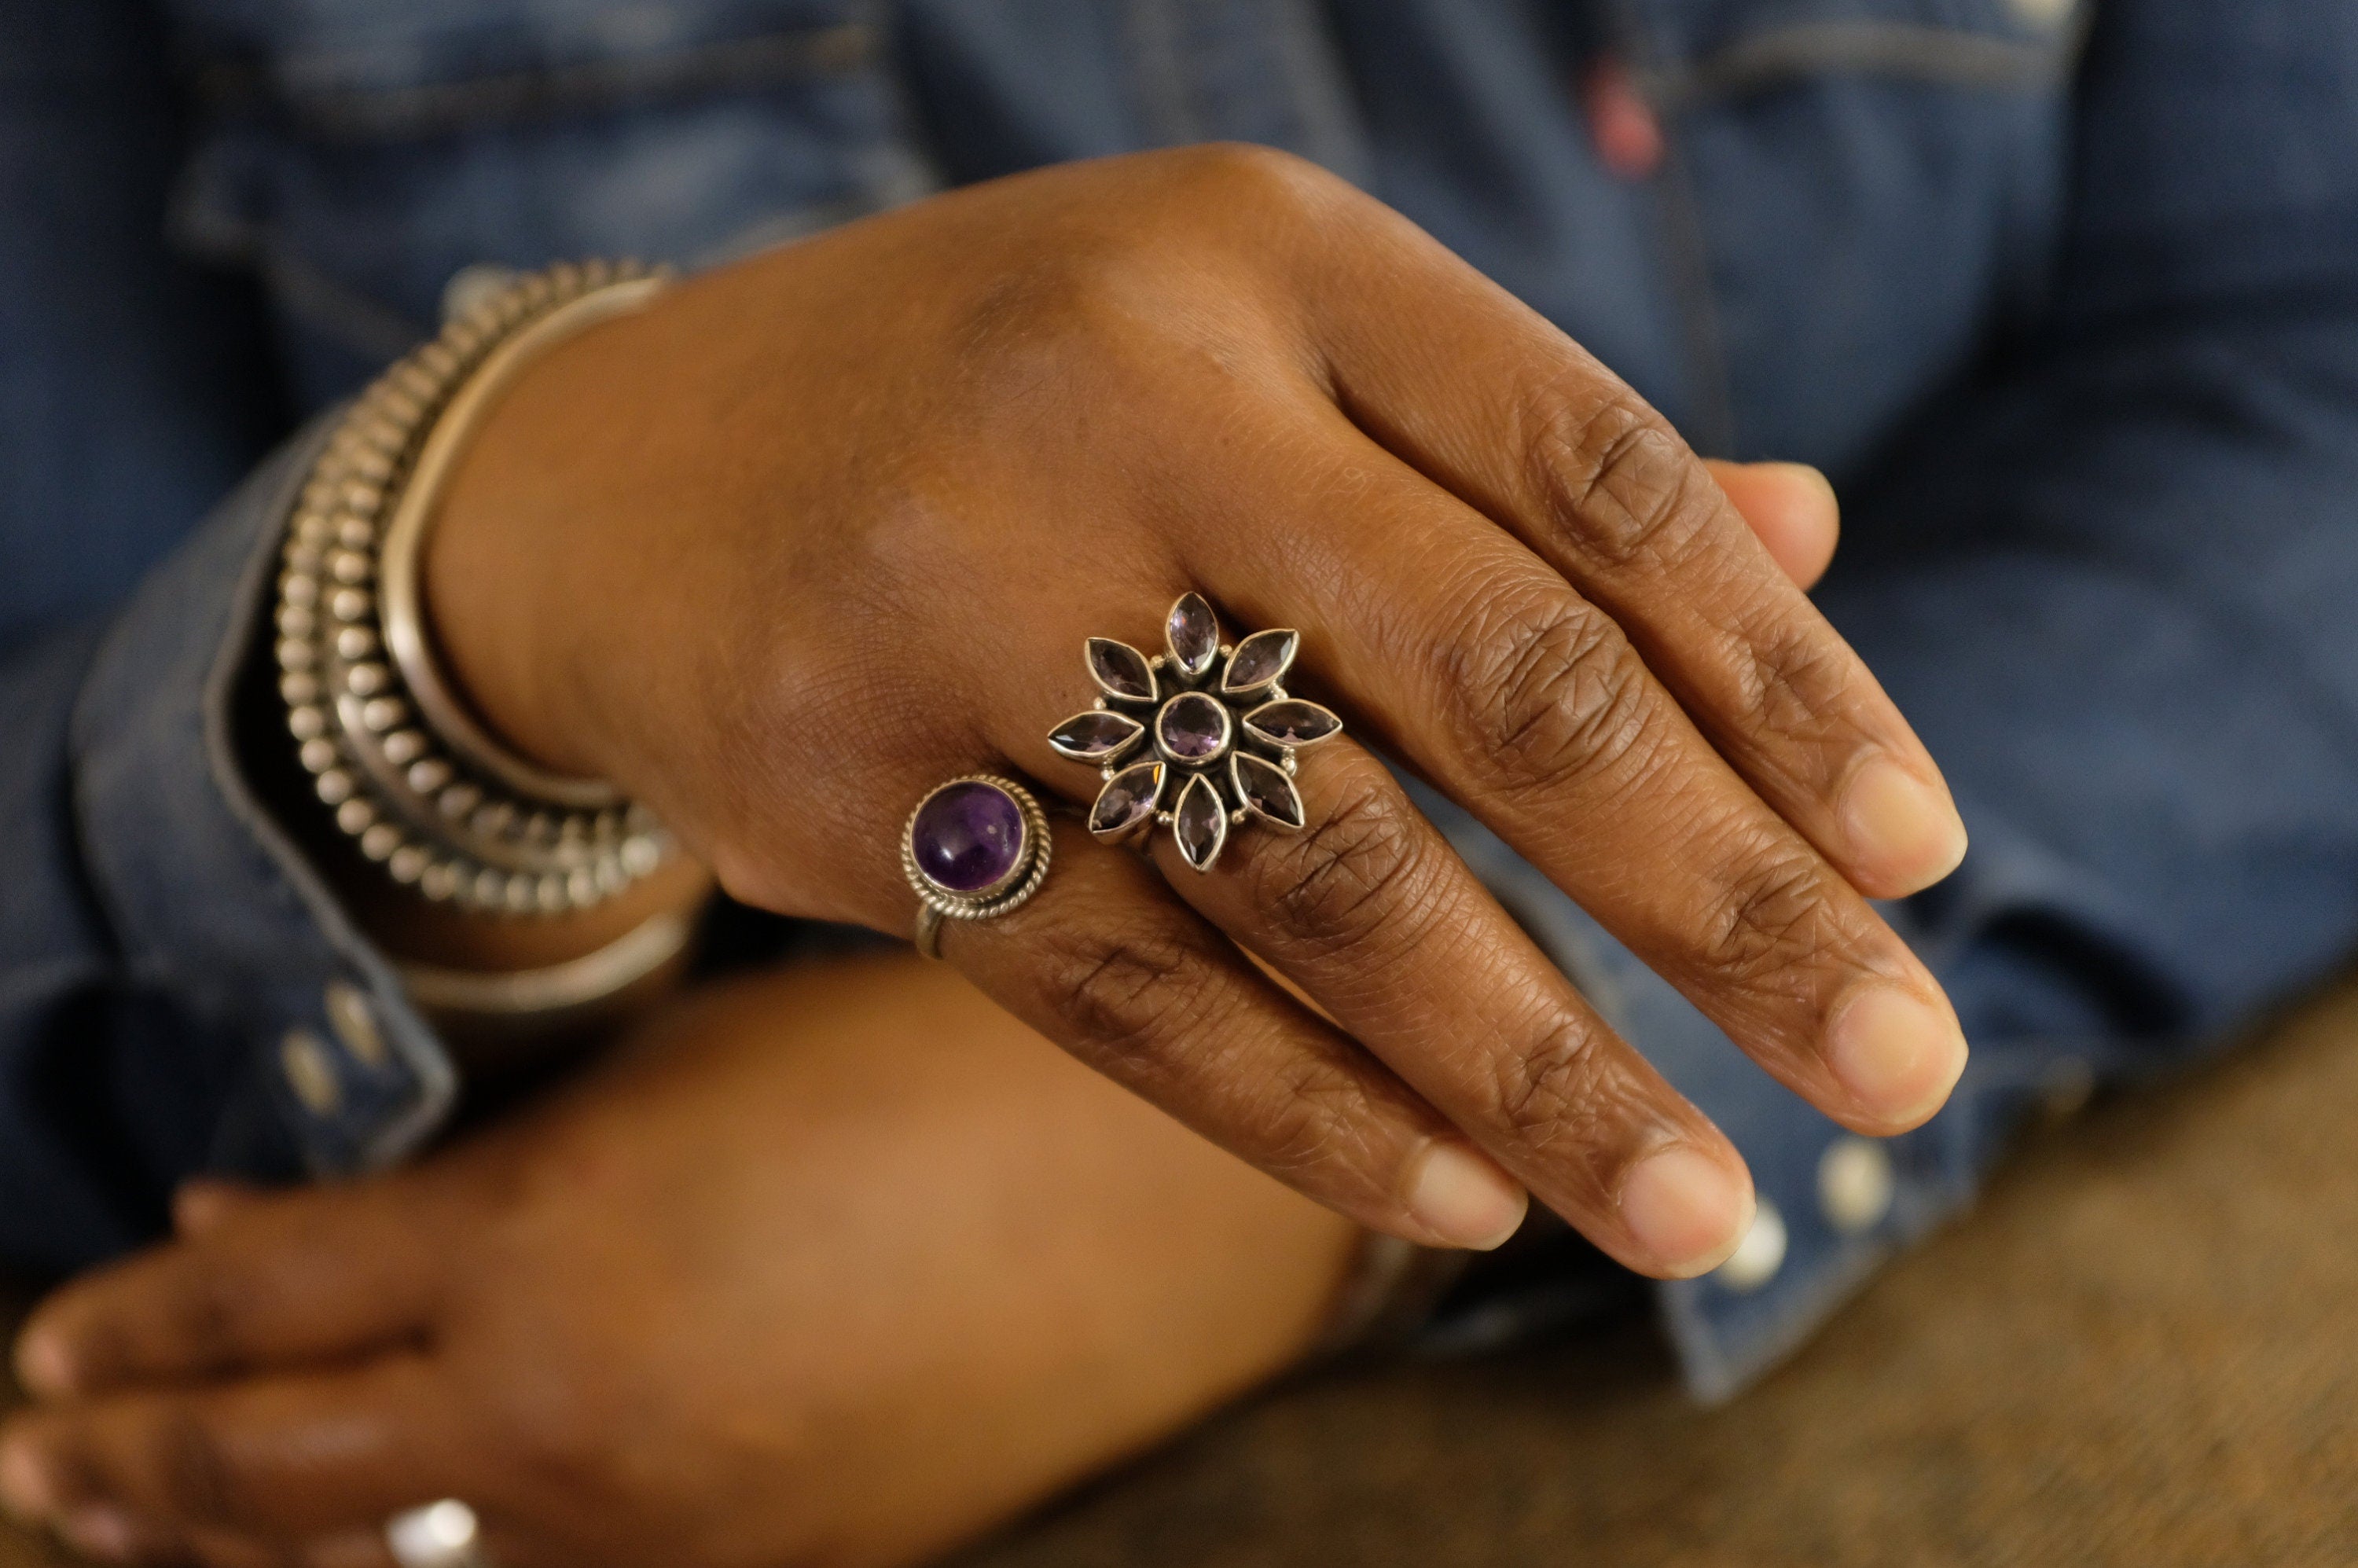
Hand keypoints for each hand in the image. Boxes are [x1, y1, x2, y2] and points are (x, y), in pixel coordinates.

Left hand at [0, 956, 1356, 1566]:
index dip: (127, 1326)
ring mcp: (664, 1528)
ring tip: (142, 1518)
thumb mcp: (678, 1073)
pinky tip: (406, 1539)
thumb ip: (471, 1165)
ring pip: (383, 1566)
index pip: (252, 1304)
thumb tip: (257, 1227)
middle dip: (125, 1457)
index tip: (58, 1337)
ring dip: (243, 1538)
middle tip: (49, 1445)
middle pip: (261, 1469)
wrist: (1166, 1195)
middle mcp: (563, 1416)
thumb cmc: (928, 1071)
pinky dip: (437, 1562)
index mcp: (539, 1241)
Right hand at [428, 145, 1967, 1276]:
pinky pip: (1132, 985)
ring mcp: (967, 583)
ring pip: (1319, 871)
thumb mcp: (1252, 352)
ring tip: (1698, 1212)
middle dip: (1729, 899)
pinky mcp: (847, 777)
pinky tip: (1461, 1199)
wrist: (613, 473)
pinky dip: (1309, 1111)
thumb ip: (1509, 461)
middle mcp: (1125, 391)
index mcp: (1266, 255)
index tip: (1918, 855)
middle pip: (1501, 681)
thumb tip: (1818, 536)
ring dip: (1539, 1066)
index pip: (1596, 476)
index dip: (1786, 676)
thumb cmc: (1000, 402)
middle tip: (1903, 1065)